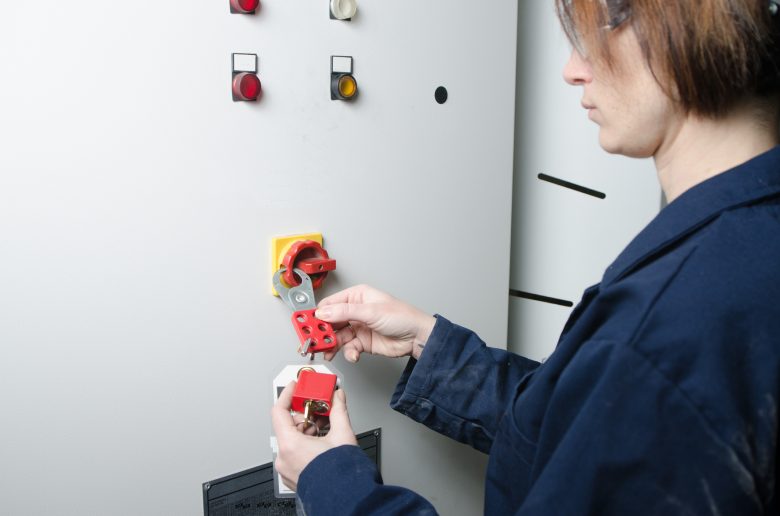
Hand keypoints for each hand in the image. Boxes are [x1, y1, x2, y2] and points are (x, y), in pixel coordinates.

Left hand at [271, 381, 357, 490]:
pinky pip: (295, 454)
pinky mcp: (294, 478)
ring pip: (292, 441)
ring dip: (308, 430)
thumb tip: (338, 397)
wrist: (347, 499)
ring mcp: (287, 470)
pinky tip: (322, 442)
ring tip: (326, 427)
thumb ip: (338, 410)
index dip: (287, 395)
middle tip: (320, 408)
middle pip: (289, 426)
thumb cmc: (342, 475)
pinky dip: (306, 444)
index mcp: (290, 446)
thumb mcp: (342, 434)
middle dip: (306, 415)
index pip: (279, 411)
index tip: (294, 387)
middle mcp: (284, 459)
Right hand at [314, 285, 435, 361]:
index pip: (329, 305)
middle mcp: (355, 311)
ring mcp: (358, 327)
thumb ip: (345, 312)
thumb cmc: (402, 317)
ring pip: (337, 337)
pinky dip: (348, 353)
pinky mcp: (362, 342)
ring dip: (332, 346)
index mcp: (356, 297)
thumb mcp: (371, 311)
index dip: (317, 316)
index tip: (306, 325)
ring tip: (329, 352)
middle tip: (314, 342)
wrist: (417, 337)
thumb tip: (323, 313)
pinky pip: (348, 348)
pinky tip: (352, 355)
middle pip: (330, 322)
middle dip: (322, 333)